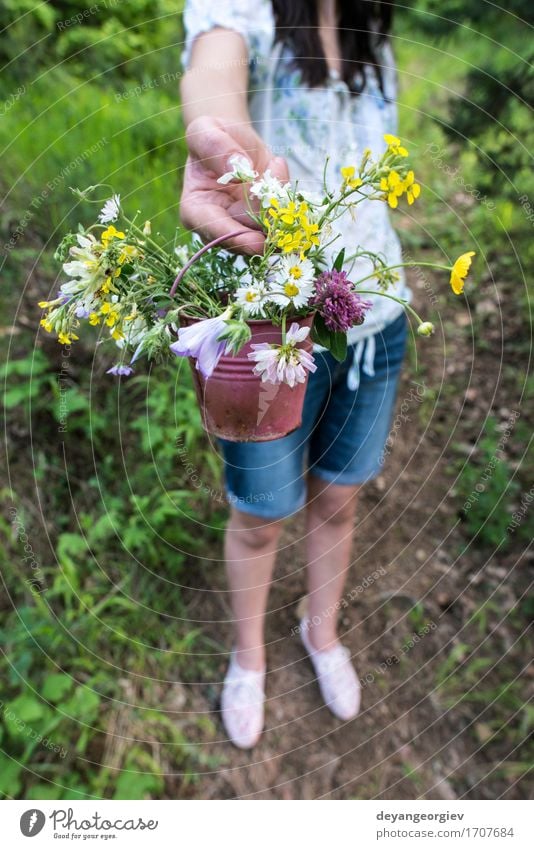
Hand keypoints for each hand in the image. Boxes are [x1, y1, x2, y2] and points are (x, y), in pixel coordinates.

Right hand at [180, 115, 288, 254]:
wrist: (232, 140)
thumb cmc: (212, 136)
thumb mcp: (205, 130)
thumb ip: (215, 147)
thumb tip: (238, 169)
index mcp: (196, 211)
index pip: (212, 230)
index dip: (235, 237)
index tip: (256, 241)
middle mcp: (220, 226)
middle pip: (245, 237)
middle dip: (264, 225)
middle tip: (279, 199)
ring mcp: (245, 226)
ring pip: (267, 231)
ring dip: (279, 205)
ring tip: (274, 165)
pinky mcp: (265, 220)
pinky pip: (282, 218)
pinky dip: (287, 197)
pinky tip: (277, 165)